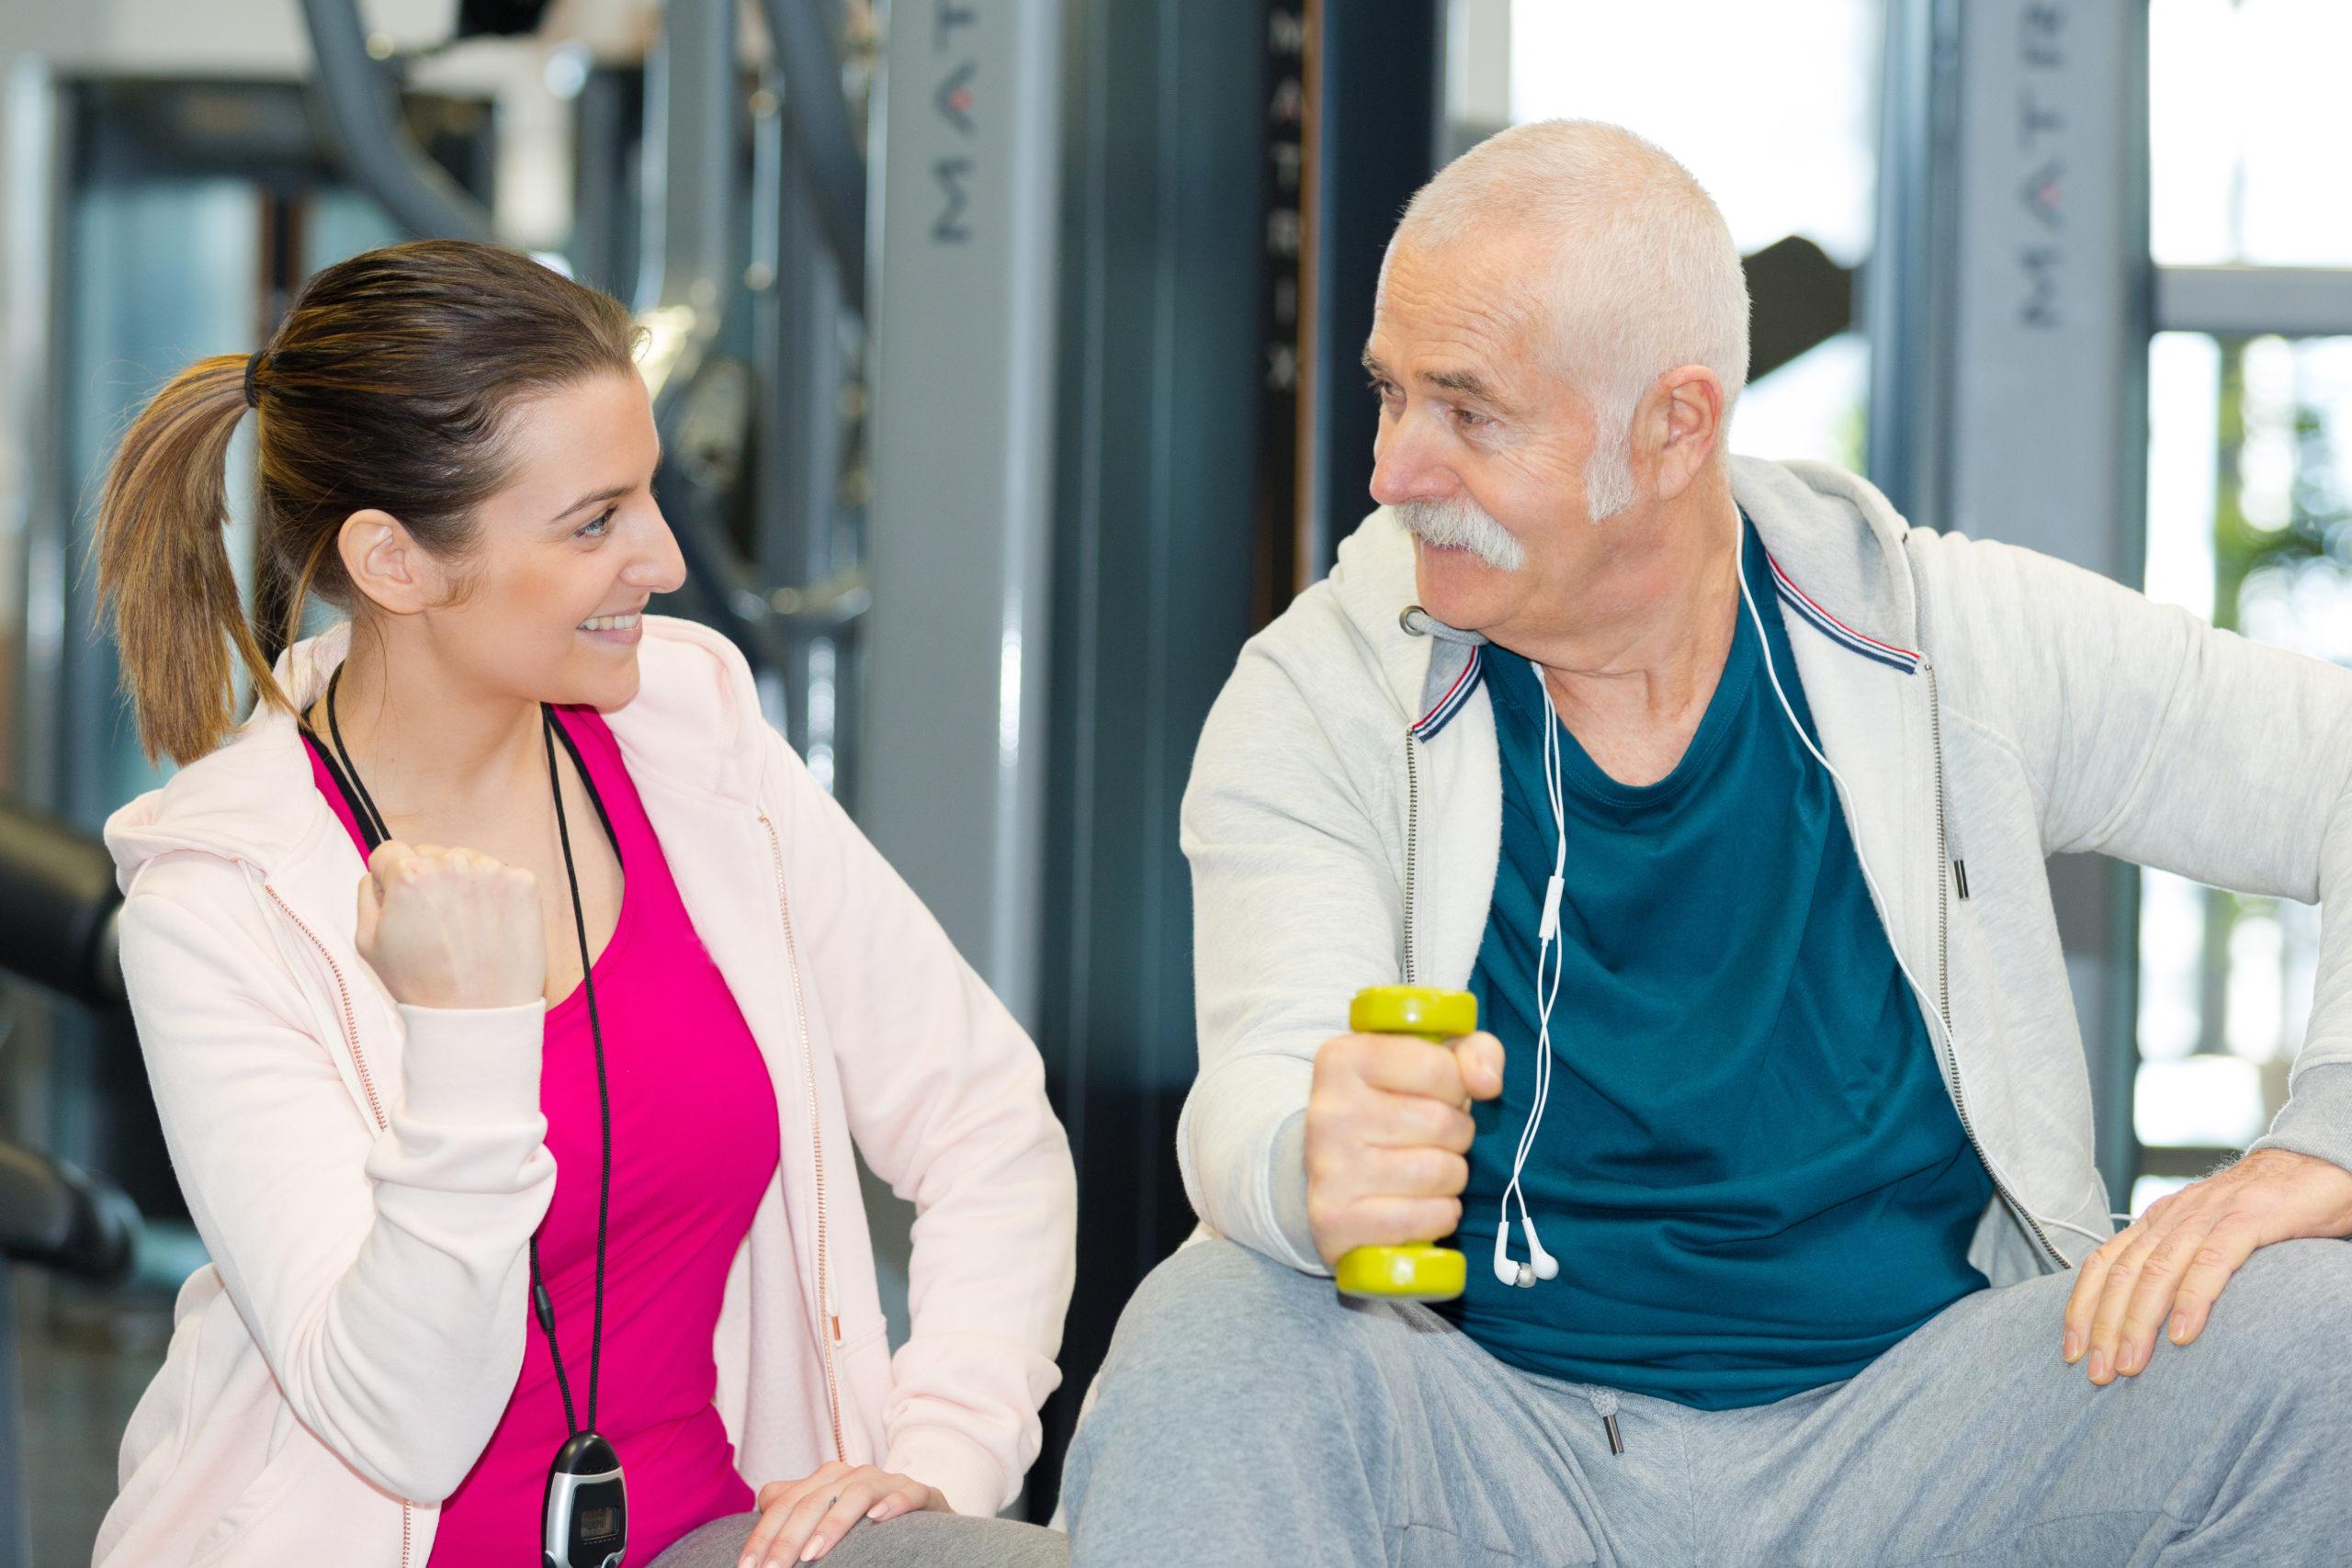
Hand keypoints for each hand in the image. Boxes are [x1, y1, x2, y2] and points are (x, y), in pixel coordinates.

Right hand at [353, 841, 543, 1008]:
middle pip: (431, 854)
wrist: (479, 1013)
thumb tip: (379, 872)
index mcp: (409, 873)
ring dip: (463, 884)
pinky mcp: (524, 883)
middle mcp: (452, 863)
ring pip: (467, 862)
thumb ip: (367, 894)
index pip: (389, 852)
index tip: (402, 904)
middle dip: (429, 880)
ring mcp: (493, 871)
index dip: (390, 880)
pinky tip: (489, 927)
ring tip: (464, 929)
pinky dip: (495, 896)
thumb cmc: (420, 983)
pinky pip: (500, 877)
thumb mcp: (367, 942)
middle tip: (436, 924)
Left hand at [738, 1462, 947, 1564]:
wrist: (924, 1513)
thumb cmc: (865, 1518)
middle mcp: (855, 1474)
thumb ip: (795, 1504)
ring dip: (833, 1524)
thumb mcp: (827, 1510)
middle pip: (814, 1501)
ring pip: (856, 1494)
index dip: (763, 1535)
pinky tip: (877, 1521)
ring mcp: (889, 1482)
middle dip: (789, 1539)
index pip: (786, 1503)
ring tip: (813, 1555)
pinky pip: (908, 1493)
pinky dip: (893, 1504)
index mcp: (827, 1477)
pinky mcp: (922, 1493)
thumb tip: (762, 1502)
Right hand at [1305, 1027, 1503, 1267]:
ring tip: (1424, 1170)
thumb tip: (1487, 1083)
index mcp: (1343, 1059)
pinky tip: (1418, 1205)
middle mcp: (1329, 1111)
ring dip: (1450, 1177)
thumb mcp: (1432, 1062)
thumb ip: (1473, 1051)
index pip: (1438, 1067)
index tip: (1436, 1095)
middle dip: (1456, 1134)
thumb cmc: (1394, 1110)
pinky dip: (1439, 1215)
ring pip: (1442, 1173)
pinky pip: (1428, 1217)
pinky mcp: (1336, 1221)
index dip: (1455, 1087)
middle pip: (1443, 1123)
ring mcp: (1329, 1168)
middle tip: (1432, 1138)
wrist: (1334, 1176)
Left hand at [2062, 1147, 2351, 1384]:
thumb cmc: (2257, 1213)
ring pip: (2158, 1271)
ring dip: (2138, 1322)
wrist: (2311, 1165)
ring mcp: (2208, 1216)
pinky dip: (2192, 1298)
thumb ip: (2177, 1267)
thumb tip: (2149, 1321)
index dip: (2081, 1308)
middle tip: (2098, 1373)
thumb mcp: (2204, 1237)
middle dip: (2103, 1327)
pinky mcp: (2248, 1219)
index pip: (2103, 1264)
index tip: (2069, 1351)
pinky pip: (2213, 1261)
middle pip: (2123, 1275)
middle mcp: (2173, 1217)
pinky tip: (2182, 1334)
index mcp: (2157, 1223)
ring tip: (2130, 1364)